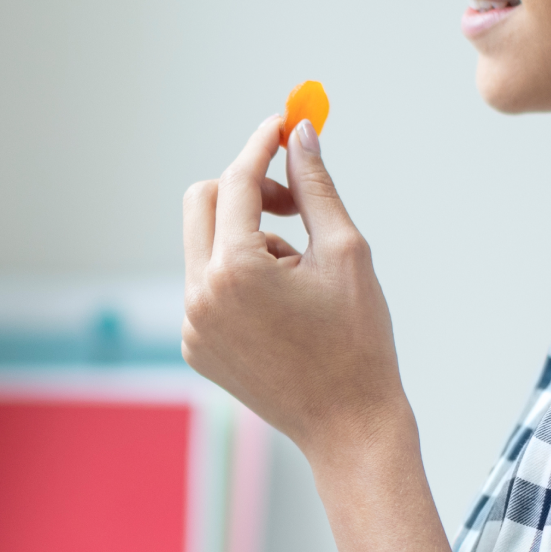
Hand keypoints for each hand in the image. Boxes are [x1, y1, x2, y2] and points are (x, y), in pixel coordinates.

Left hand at [181, 114, 406, 460]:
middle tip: (294, 202)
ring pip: (206, 245)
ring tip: (300, 276)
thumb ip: (315, 186)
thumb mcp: (346, 251)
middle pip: (203, 202)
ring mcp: (192, 325)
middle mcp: (199, 296)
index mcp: (235, 270)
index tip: (285, 124)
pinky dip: (240, 276)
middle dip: (246, 188)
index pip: (237, 180)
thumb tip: (300, 134)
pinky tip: (285, 309)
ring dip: (248, 238)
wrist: (350, 426)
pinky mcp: (195, 346)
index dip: (262, 144)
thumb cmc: (359, 341)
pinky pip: (207, 285)